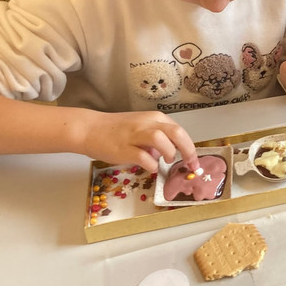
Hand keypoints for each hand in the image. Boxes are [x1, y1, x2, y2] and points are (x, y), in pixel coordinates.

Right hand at [81, 110, 198, 172]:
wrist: (91, 129)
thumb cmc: (117, 130)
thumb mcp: (142, 128)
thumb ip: (158, 138)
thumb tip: (169, 153)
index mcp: (155, 118)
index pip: (180, 131)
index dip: (190, 147)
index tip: (194, 161)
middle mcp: (148, 123)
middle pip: (176, 133)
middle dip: (189, 151)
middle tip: (191, 165)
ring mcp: (135, 135)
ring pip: (162, 139)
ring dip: (169, 152)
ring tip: (166, 160)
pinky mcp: (124, 148)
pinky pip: (144, 157)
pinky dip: (151, 164)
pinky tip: (150, 167)